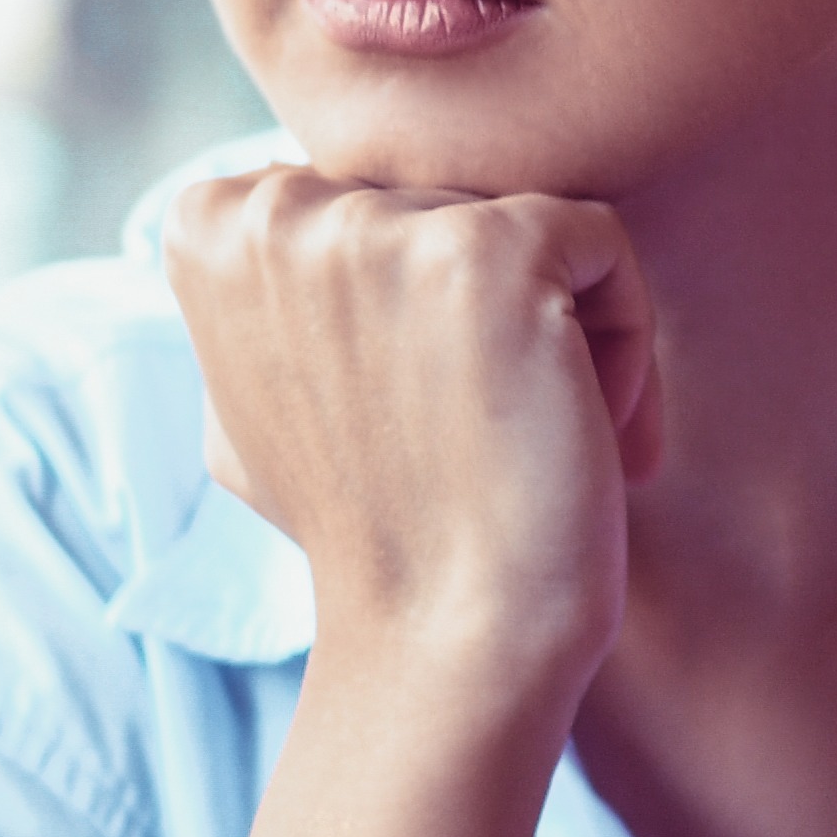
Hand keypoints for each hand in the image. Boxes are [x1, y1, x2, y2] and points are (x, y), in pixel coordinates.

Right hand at [158, 170, 667, 709]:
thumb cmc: (366, 532)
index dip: (412, 307)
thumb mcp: (252, 399)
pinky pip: (603, 245)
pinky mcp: (491, 250)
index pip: (368, 197)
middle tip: (486, 438)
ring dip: (561, 334)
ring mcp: (380, 225)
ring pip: (530, 225)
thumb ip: (261, 296)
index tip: (421, 405)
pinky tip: (591, 431)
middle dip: (490, 323)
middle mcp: (278, 209)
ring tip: (532, 440)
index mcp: (212, 228)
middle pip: (449, 202)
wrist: (443, 640)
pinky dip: (625, 341)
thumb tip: (266, 222)